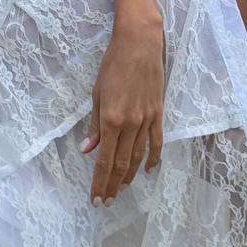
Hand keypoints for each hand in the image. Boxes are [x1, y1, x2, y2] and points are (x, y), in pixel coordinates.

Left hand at [81, 13, 163, 206]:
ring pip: (138, 157)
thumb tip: (88, 150)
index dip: (100, 182)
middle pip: (121, 164)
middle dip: (112, 185)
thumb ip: (95, 125)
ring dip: (128, 176)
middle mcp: (130, 124)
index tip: (96, 199)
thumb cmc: (112, 65)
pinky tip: (147, 171)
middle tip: (106, 202)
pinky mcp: (158, 114)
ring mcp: (146, 120)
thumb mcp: (97, 93)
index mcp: (111, 119)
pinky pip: (156, 142)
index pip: (104, 160)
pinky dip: (152, 159)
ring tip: (120, 190)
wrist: (138, 44)